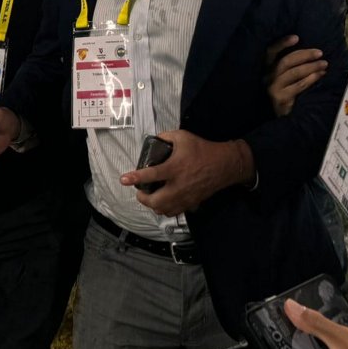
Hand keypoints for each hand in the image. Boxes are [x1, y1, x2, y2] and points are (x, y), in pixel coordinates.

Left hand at [121, 128, 251, 215]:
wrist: (224, 165)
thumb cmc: (202, 149)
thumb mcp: (182, 136)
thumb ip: (165, 137)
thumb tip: (153, 142)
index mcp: (174, 168)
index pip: (151, 175)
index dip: (135, 178)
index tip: (123, 179)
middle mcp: (178, 185)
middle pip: (155, 201)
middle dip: (142, 198)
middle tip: (140, 192)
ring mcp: (185, 197)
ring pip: (163, 210)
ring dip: (153, 205)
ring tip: (151, 197)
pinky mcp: (191, 203)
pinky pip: (174, 212)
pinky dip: (165, 209)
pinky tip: (165, 201)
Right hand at [264, 37, 328, 117]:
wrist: (284, 121)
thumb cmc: (288, 95)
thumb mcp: (285, 79)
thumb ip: (291, 67)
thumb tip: (312, 53)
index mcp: (268, 69)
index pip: (270, 52)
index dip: (282, 43)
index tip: (296, 37)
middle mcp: (267, 77)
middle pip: (285, 61)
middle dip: (304, 55)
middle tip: (320, 53)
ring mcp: (273, 88)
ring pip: (293, 72)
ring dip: (311, 66)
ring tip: (324, 64)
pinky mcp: (281, 98)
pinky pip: (299, 85)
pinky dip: (311, 78)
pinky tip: (321, 75)